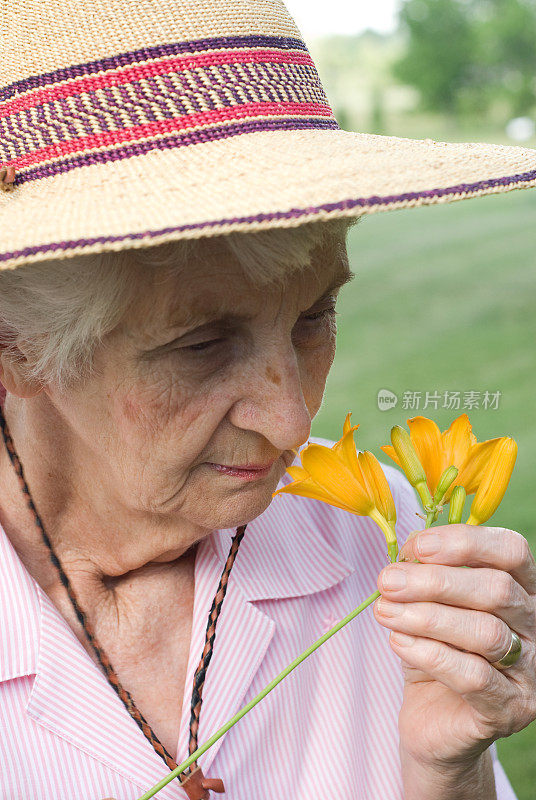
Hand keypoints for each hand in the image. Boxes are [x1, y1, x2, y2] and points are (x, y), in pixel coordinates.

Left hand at [373, 524, 535, 769]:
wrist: (432, 720)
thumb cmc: (432, 648)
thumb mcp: (425, 602)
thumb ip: (423, 571)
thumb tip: (409, 549)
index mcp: (521, 589)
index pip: (511, 551)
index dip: (465, 542)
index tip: (417, 546)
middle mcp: (535, 626)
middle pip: (497, 589)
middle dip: (435, 581)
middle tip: (387, 581)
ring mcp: (530, 671)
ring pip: (485, 633)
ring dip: (427, 617)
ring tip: (385, 611)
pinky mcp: (511, 710)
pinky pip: (473, 677)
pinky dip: (429, 653)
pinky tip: (398, 641)